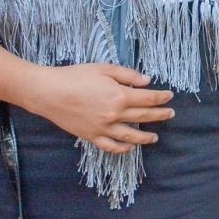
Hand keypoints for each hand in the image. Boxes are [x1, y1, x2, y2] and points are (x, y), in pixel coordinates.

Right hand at [27, 63, 174, 153]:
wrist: (48, 92)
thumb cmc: (75, 76)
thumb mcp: (104, 69)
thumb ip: (128, 75)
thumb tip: (147, 81)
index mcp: (119, 96)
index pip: (148, 99)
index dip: (161, 97)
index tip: (169, 96)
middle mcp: (114, 114)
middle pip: (143, 117)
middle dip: (160, 115)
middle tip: (170, 114)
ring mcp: (102, 128)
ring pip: (130, 137)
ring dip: (145, 138)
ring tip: (155, 137)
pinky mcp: (91, 136)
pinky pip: (110, 146)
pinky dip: (122, 149)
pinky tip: (129, 148)